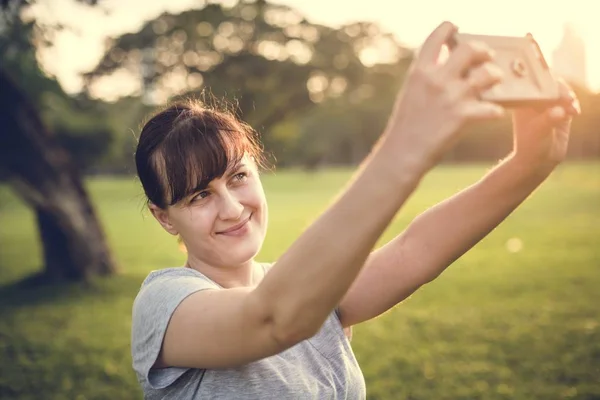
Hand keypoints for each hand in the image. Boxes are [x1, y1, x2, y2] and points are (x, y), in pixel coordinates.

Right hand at [383, 21, 505, 169]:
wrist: (402, 153)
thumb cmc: (406, 125)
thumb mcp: (411, 92)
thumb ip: (428, 75)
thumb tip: (447, 60)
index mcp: (420, 71)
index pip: (438, 35)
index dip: (450, 28)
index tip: (456, 29)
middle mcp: (437, 79)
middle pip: (470, 49)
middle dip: (483, 50)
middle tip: (486, 56)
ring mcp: (451, 97)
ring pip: (488, 75)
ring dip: (495, 77)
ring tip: (495, 80)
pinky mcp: (463, 117)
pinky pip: (492, 108)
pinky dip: (495, 111)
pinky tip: (493, 113)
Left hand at [511, 79, 580, 174]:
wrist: (538, 160)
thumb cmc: (531, 145)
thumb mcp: (538, 131)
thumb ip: (549, 119)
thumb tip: (560, 111)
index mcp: (523, 101)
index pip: (535, 85)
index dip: (548, 84)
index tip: (558, 92)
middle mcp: (534, 101)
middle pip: (550, 86)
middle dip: (562, 90)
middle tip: (569, 99)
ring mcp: (547, 106)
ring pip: (561, 93)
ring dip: (569, 98)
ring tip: (572, 109)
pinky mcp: (559, 112)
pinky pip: (569, 103)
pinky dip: (573, 105)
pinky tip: (575, 113)